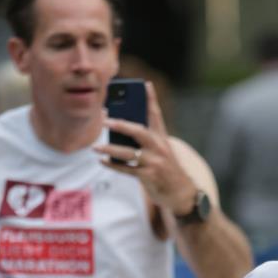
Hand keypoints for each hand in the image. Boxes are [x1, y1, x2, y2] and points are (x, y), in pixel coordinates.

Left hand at [93, 81, 196, 214]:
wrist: (181, 192)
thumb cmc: (166, 168)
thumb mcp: (161, 150)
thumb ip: (145, 139)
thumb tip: (119, 130)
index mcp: (162, 137)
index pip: (156, 114)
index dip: (151, 99)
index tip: (145, 84)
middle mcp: (159, 147)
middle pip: (138, 131)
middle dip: (120, 124)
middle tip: (104, 119)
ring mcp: (154, 162)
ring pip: (129, 153)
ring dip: (110, 149)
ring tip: (95, 147)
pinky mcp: (149, 177)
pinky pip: (127, 169)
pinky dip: (113, 165)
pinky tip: (103, 160)